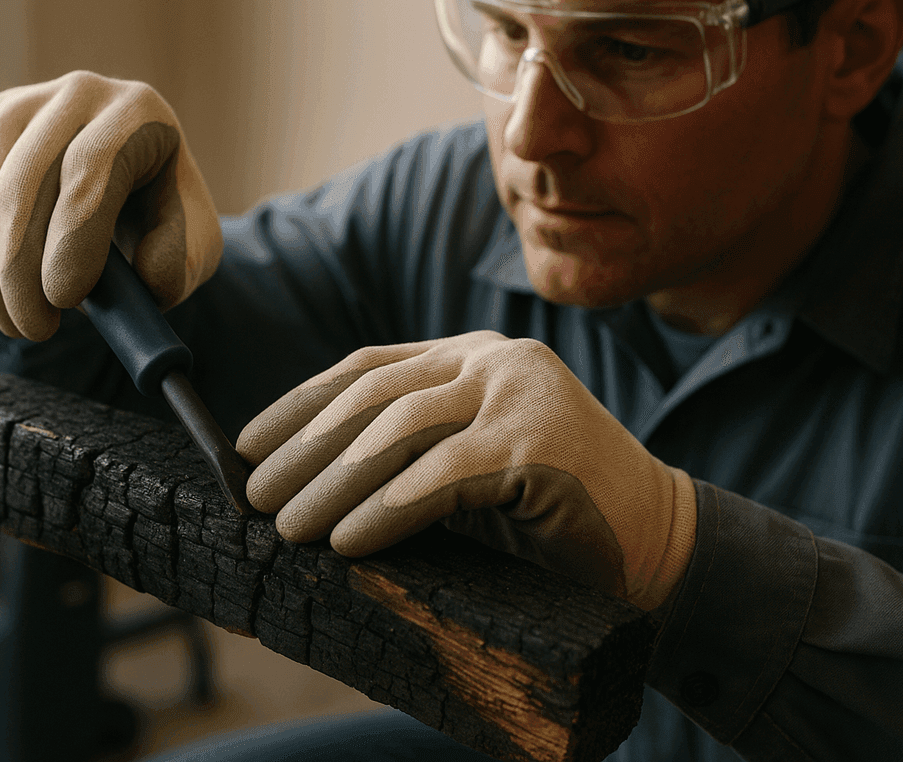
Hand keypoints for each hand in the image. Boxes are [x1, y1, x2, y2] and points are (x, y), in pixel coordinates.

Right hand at [0, 70, 221, 339]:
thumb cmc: (158, 221)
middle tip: (35, 329)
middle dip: (20, 272)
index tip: (65, 300)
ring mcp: (13, 107)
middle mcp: (73, 95)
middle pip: (21, 183)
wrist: (122, 190)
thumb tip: (145, 277)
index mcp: (138, 112)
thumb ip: (177, 264)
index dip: (72, 239)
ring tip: (18, 321)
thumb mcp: (192, 245)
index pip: (89, 168)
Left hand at [237, 331, 696, 610]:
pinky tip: (347, 540)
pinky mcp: (540, 439)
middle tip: (256, 496)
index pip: (366, 370)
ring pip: (401, 429)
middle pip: (375, 396)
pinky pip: (444, 474)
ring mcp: (520, 391)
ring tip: (288, 526)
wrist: (657, 544)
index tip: (245, 445)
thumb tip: (301, 482)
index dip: (299, 404)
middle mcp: (493, 358)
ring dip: (333, 481)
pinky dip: (388, 509)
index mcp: (470, 357)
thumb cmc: (548, 517)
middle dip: (306, 448)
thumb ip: (406, 455)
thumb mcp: (465, 470)